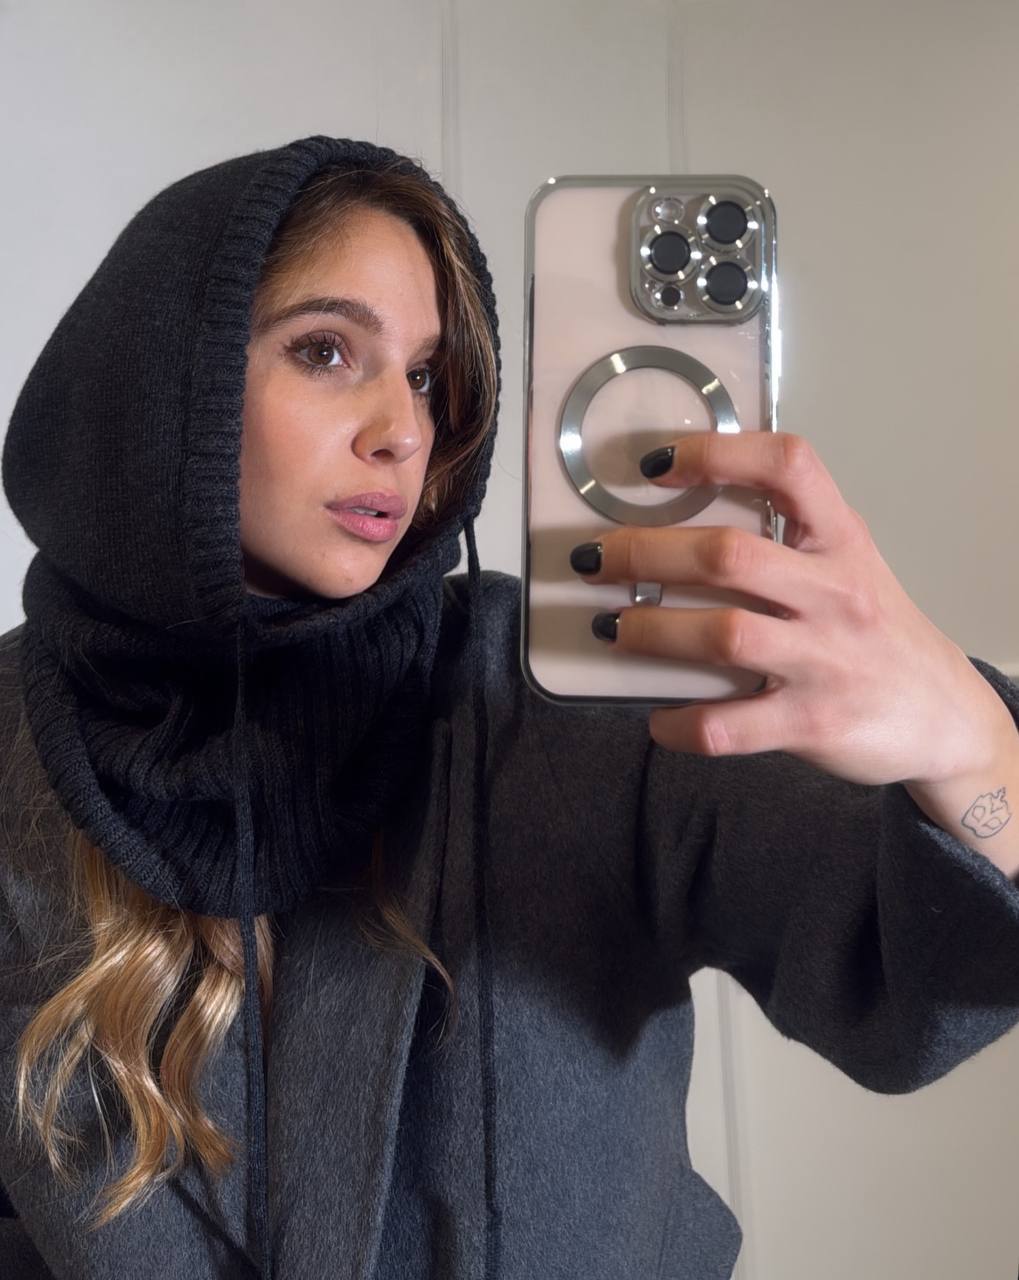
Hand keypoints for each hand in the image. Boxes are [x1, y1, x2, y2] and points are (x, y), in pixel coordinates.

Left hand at [569, 431, 1014, 786]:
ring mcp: (826, 659)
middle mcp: (836, 592)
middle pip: (728, 556)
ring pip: (723, 635)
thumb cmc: (879, 633)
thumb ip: (788, 539)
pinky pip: (730, 725)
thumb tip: (679, 524)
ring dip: (652, 631)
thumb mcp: (850, 565)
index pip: (787, 467)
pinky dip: (682, 723)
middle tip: (594, 558)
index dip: (717, 453)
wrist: (945, 716)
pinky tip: (657, 720)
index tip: (655, 464)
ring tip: (610, 631)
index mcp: (842, 540)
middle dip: (645, 552)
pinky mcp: (814, 722)